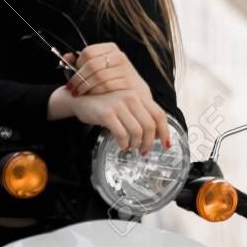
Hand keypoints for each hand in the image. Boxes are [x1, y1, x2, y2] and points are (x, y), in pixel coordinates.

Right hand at [51, 86, 170, 155]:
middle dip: (149, 143)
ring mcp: (118, 105)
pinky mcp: (106, 114)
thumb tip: (158, 136)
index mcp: (138, 95)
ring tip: (131, 148)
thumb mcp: (126, 107)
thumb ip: (142, 116)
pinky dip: (123, 144)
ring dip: (136, 144)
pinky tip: (122, 145)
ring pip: (137, 131)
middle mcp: (131, 97)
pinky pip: (121, 134)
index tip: (165, 144)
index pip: (159, 114)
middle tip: (144, 151)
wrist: (80, 100)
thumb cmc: (105, 105)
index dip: (165, 131)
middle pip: (150, 126)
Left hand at [61, 43, 149, 100]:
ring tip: (78, 92)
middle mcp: (119, 56)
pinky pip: (107, 86)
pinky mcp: (129, 82)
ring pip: (98, 76)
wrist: (136, 94)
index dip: (77, 64)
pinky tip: (90, 95)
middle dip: (79, 78)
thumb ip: (82, 62)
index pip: (89, 52)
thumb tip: (66, 57)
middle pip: (92, 65)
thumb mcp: (99, 68)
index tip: (73, 73)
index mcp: (111, 48)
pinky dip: (95, 91)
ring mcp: (126, 69)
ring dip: (85, 86)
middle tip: (71, 87)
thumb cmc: (113, 80)